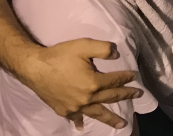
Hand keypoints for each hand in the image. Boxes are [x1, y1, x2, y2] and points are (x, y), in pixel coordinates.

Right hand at [19, 39, 141, 128]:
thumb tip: (117, 55)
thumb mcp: (84, 45)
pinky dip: (80, 122)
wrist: (34, 67)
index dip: (126, 77)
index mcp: (93, 82)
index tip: (134, 76)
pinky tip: (82, 126)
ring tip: (122, 124)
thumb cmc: (60, 55)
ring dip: (110, 118)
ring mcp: (75, 106)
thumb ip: (103, 49)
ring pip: (97, 113)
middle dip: (125, 95)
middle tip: (138, 96)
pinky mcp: (63, 110)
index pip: (114, 80)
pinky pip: (75, 118)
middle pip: (110, 97)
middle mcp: (87, 98)